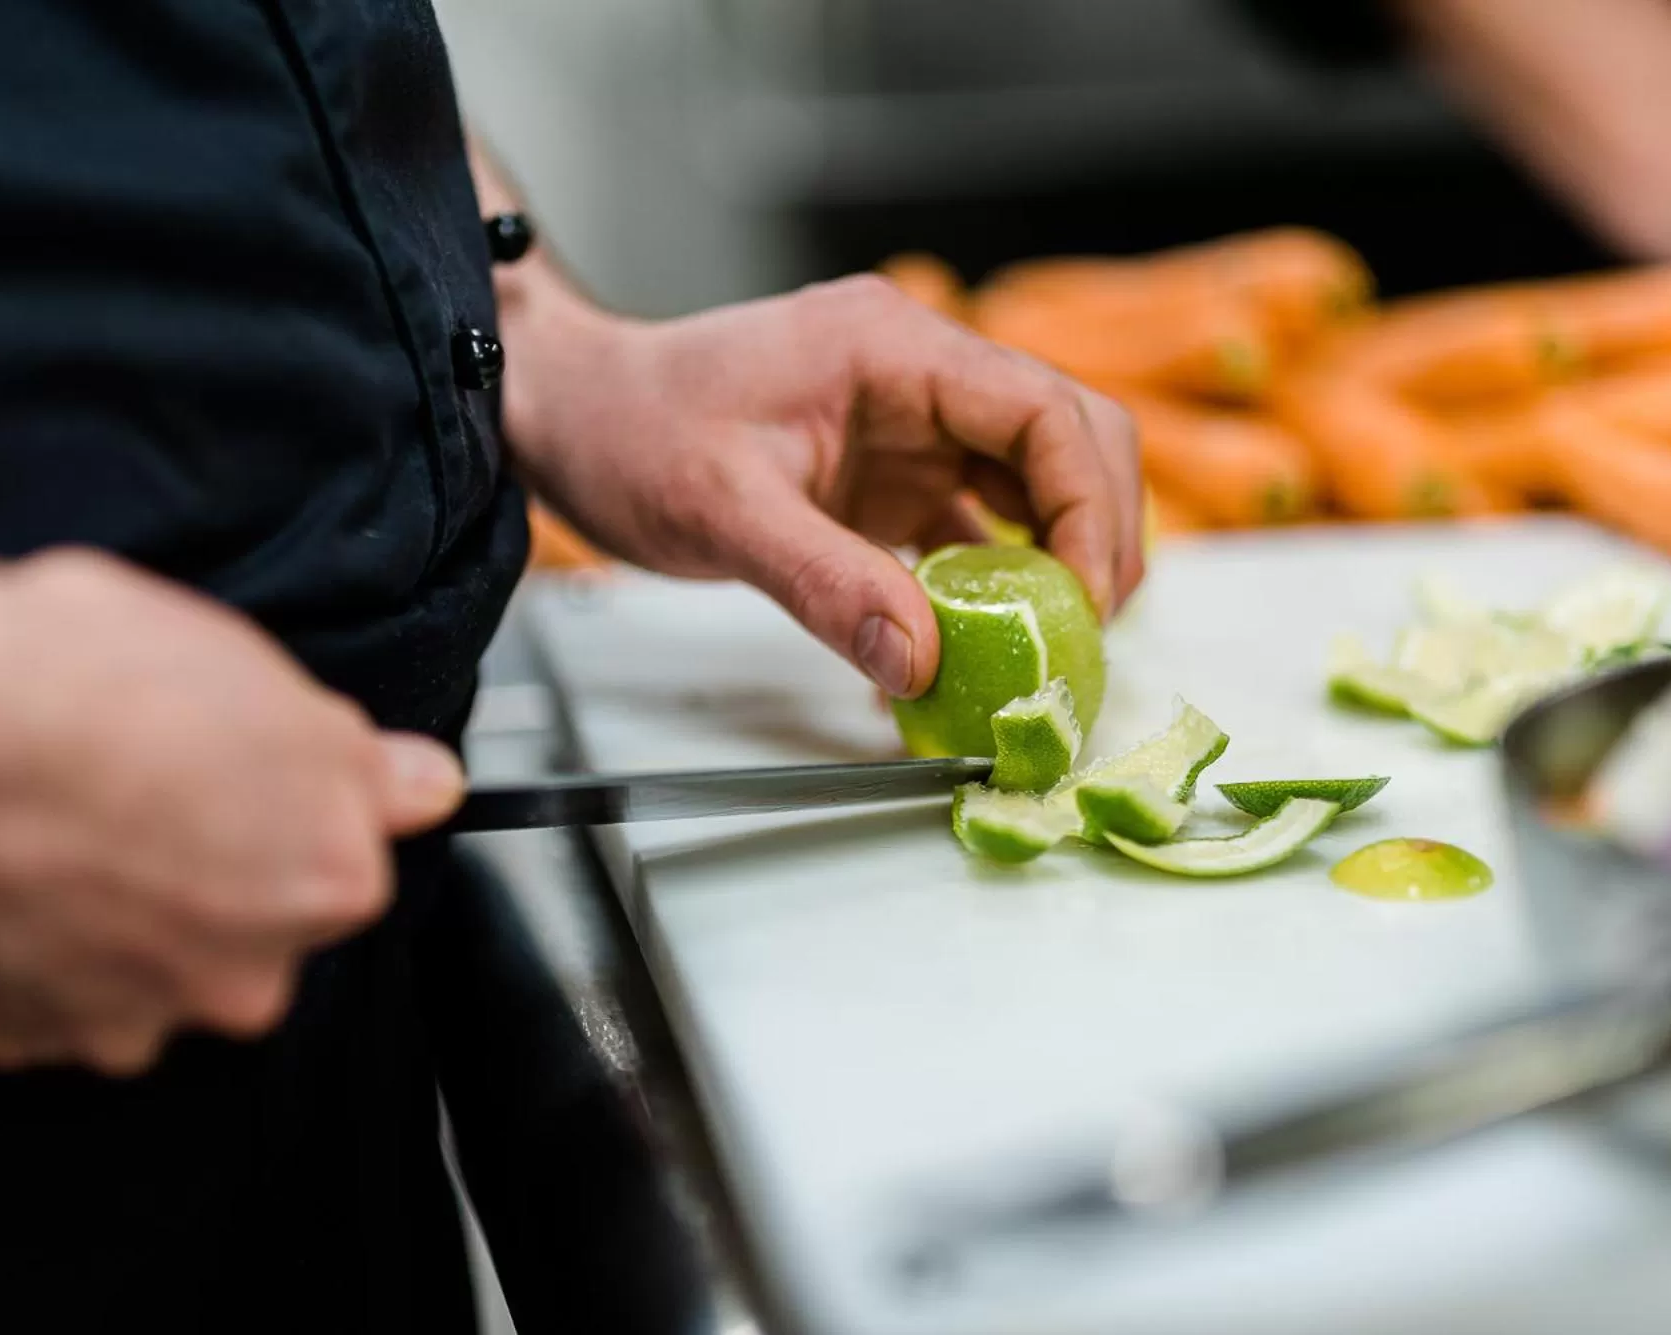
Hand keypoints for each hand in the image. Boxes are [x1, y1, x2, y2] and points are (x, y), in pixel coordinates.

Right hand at [0, 538, 462, 1073]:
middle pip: (246, 936)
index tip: (236, 773)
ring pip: (142, 976)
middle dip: (202, 880)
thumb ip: (350, 754)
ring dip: (113, 923)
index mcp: (325, 881)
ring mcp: (122, 1021)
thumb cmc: (72, 683)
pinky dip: (24, 949)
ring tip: (49, 831)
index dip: (282, 806)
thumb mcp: (251, 668)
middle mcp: (240, 978)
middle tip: (133, 794)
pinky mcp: (12, 1040)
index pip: (341, 861)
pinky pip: (39, 998)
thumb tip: (420, 783)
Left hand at [503, 275, 1142, 698]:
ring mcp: (910, 424)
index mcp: (893, 350)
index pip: (1043, 411)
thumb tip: (921, 663)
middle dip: (1098, 533)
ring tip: (1053, 647)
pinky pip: (975, 523)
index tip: (1084, 600)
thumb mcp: (723, 512)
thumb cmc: (630, 432)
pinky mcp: (890, 472)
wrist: (572, 416)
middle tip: (1085, 634)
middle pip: (1068, 438)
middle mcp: (918, 376)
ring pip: (1035, 480)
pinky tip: (985, 645)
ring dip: (1057, 559)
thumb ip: (826, 584)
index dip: (1088, 507)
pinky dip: (995, 582)